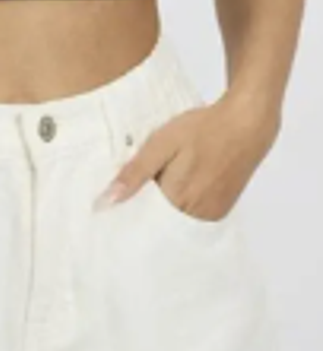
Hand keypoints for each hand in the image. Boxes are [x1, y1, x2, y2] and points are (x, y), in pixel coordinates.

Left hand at [94, 95, 279, 219]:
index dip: (125, 213)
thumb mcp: (162, 143)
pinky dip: (179, 210)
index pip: (140, 221)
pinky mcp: (221, 211)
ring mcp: (211, 216)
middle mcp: (195, 215)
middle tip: (126, 199)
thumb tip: (106, 202)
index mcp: (176, 199)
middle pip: (158, 226)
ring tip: (150, 192)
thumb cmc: (203, 129)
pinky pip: (192, 219)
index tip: (109, 210)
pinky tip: (173, 191)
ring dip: (161, 213)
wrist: (246, 124)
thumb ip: (135, 172)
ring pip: (175, 223)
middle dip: (142, 216)